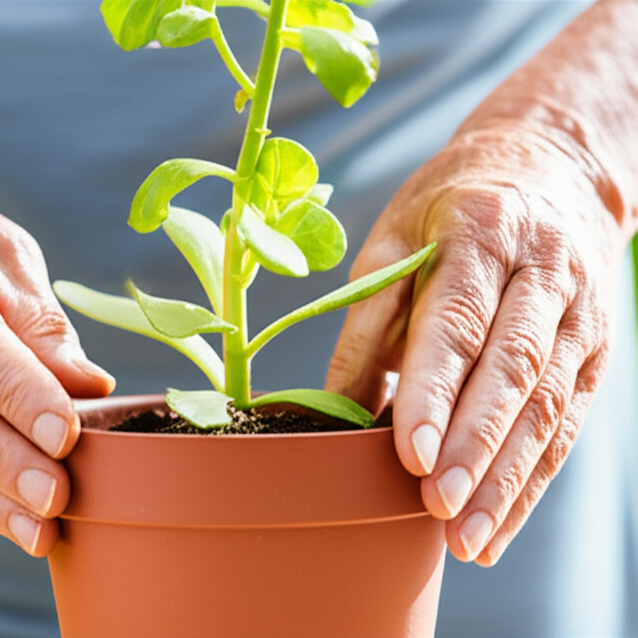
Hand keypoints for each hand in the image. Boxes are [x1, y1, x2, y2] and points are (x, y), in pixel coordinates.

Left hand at [326, 121, 626, 564]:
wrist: (551, 166)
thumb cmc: (450, 207)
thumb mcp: (395, 239)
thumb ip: (367, 320)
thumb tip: (334, 406)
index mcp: (483, 233)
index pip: (460, 322)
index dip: (436, 392)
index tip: (412, 454)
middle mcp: (544, 273)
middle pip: (513, 370)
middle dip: (478, 447)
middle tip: (439, 508)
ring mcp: (580, 314)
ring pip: (547, 406)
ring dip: (507, 479)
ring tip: (467, 539)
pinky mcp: (595, 350)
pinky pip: (565, 423)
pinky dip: (531, 481)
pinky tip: (498, 527)